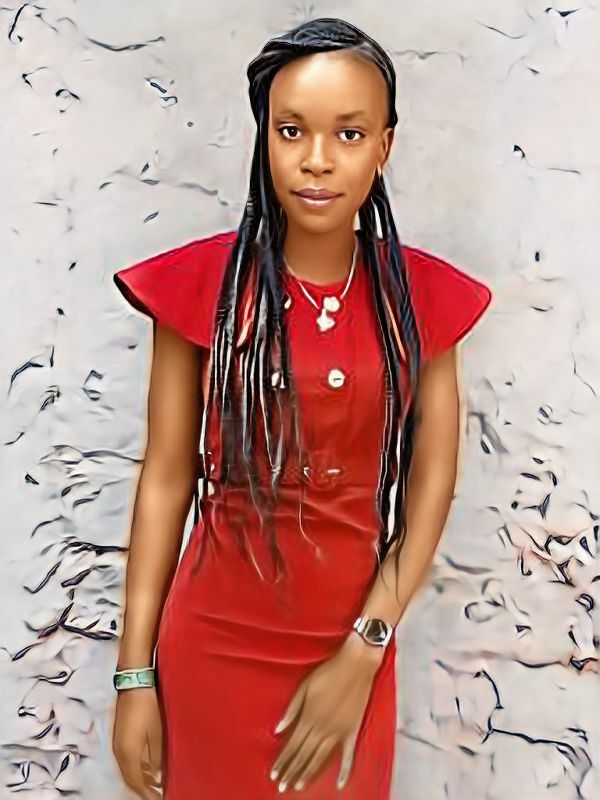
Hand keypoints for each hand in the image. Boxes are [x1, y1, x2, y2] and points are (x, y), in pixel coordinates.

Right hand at [112, 688, 162, 798]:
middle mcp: (119, 753)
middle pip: (129, 779)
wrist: (133, 686)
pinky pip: (125, 762)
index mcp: (128, 753)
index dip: (147, 793)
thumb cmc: (148, 708)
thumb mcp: (156, 733)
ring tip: (153, 786)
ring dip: (137, 780)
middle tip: (156, 794)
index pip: (137, 782)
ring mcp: (116, 745)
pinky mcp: (118, 738)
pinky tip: (145, 770)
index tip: (159, 798)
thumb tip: (156, 776)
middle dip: (141, 789)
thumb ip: (156, 757)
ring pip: (126, 771)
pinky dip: (134, 770)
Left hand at [270, 633, 384, 791]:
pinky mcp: (353, 731)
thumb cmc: (328, 671)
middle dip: (291, 772)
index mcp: (308, 717)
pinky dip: (345, 772)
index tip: (274, 774)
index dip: (282, 761)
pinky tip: (340, 785)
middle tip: (282, 787)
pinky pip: (348, 756)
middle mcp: (322, 728)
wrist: (356, 664)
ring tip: (298, 787)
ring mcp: (338, 732)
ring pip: (320, 758)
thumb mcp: (304, 686)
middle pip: (303, 755)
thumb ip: (291, 709)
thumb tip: (277, 730)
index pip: (291, 745)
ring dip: (308, 774)